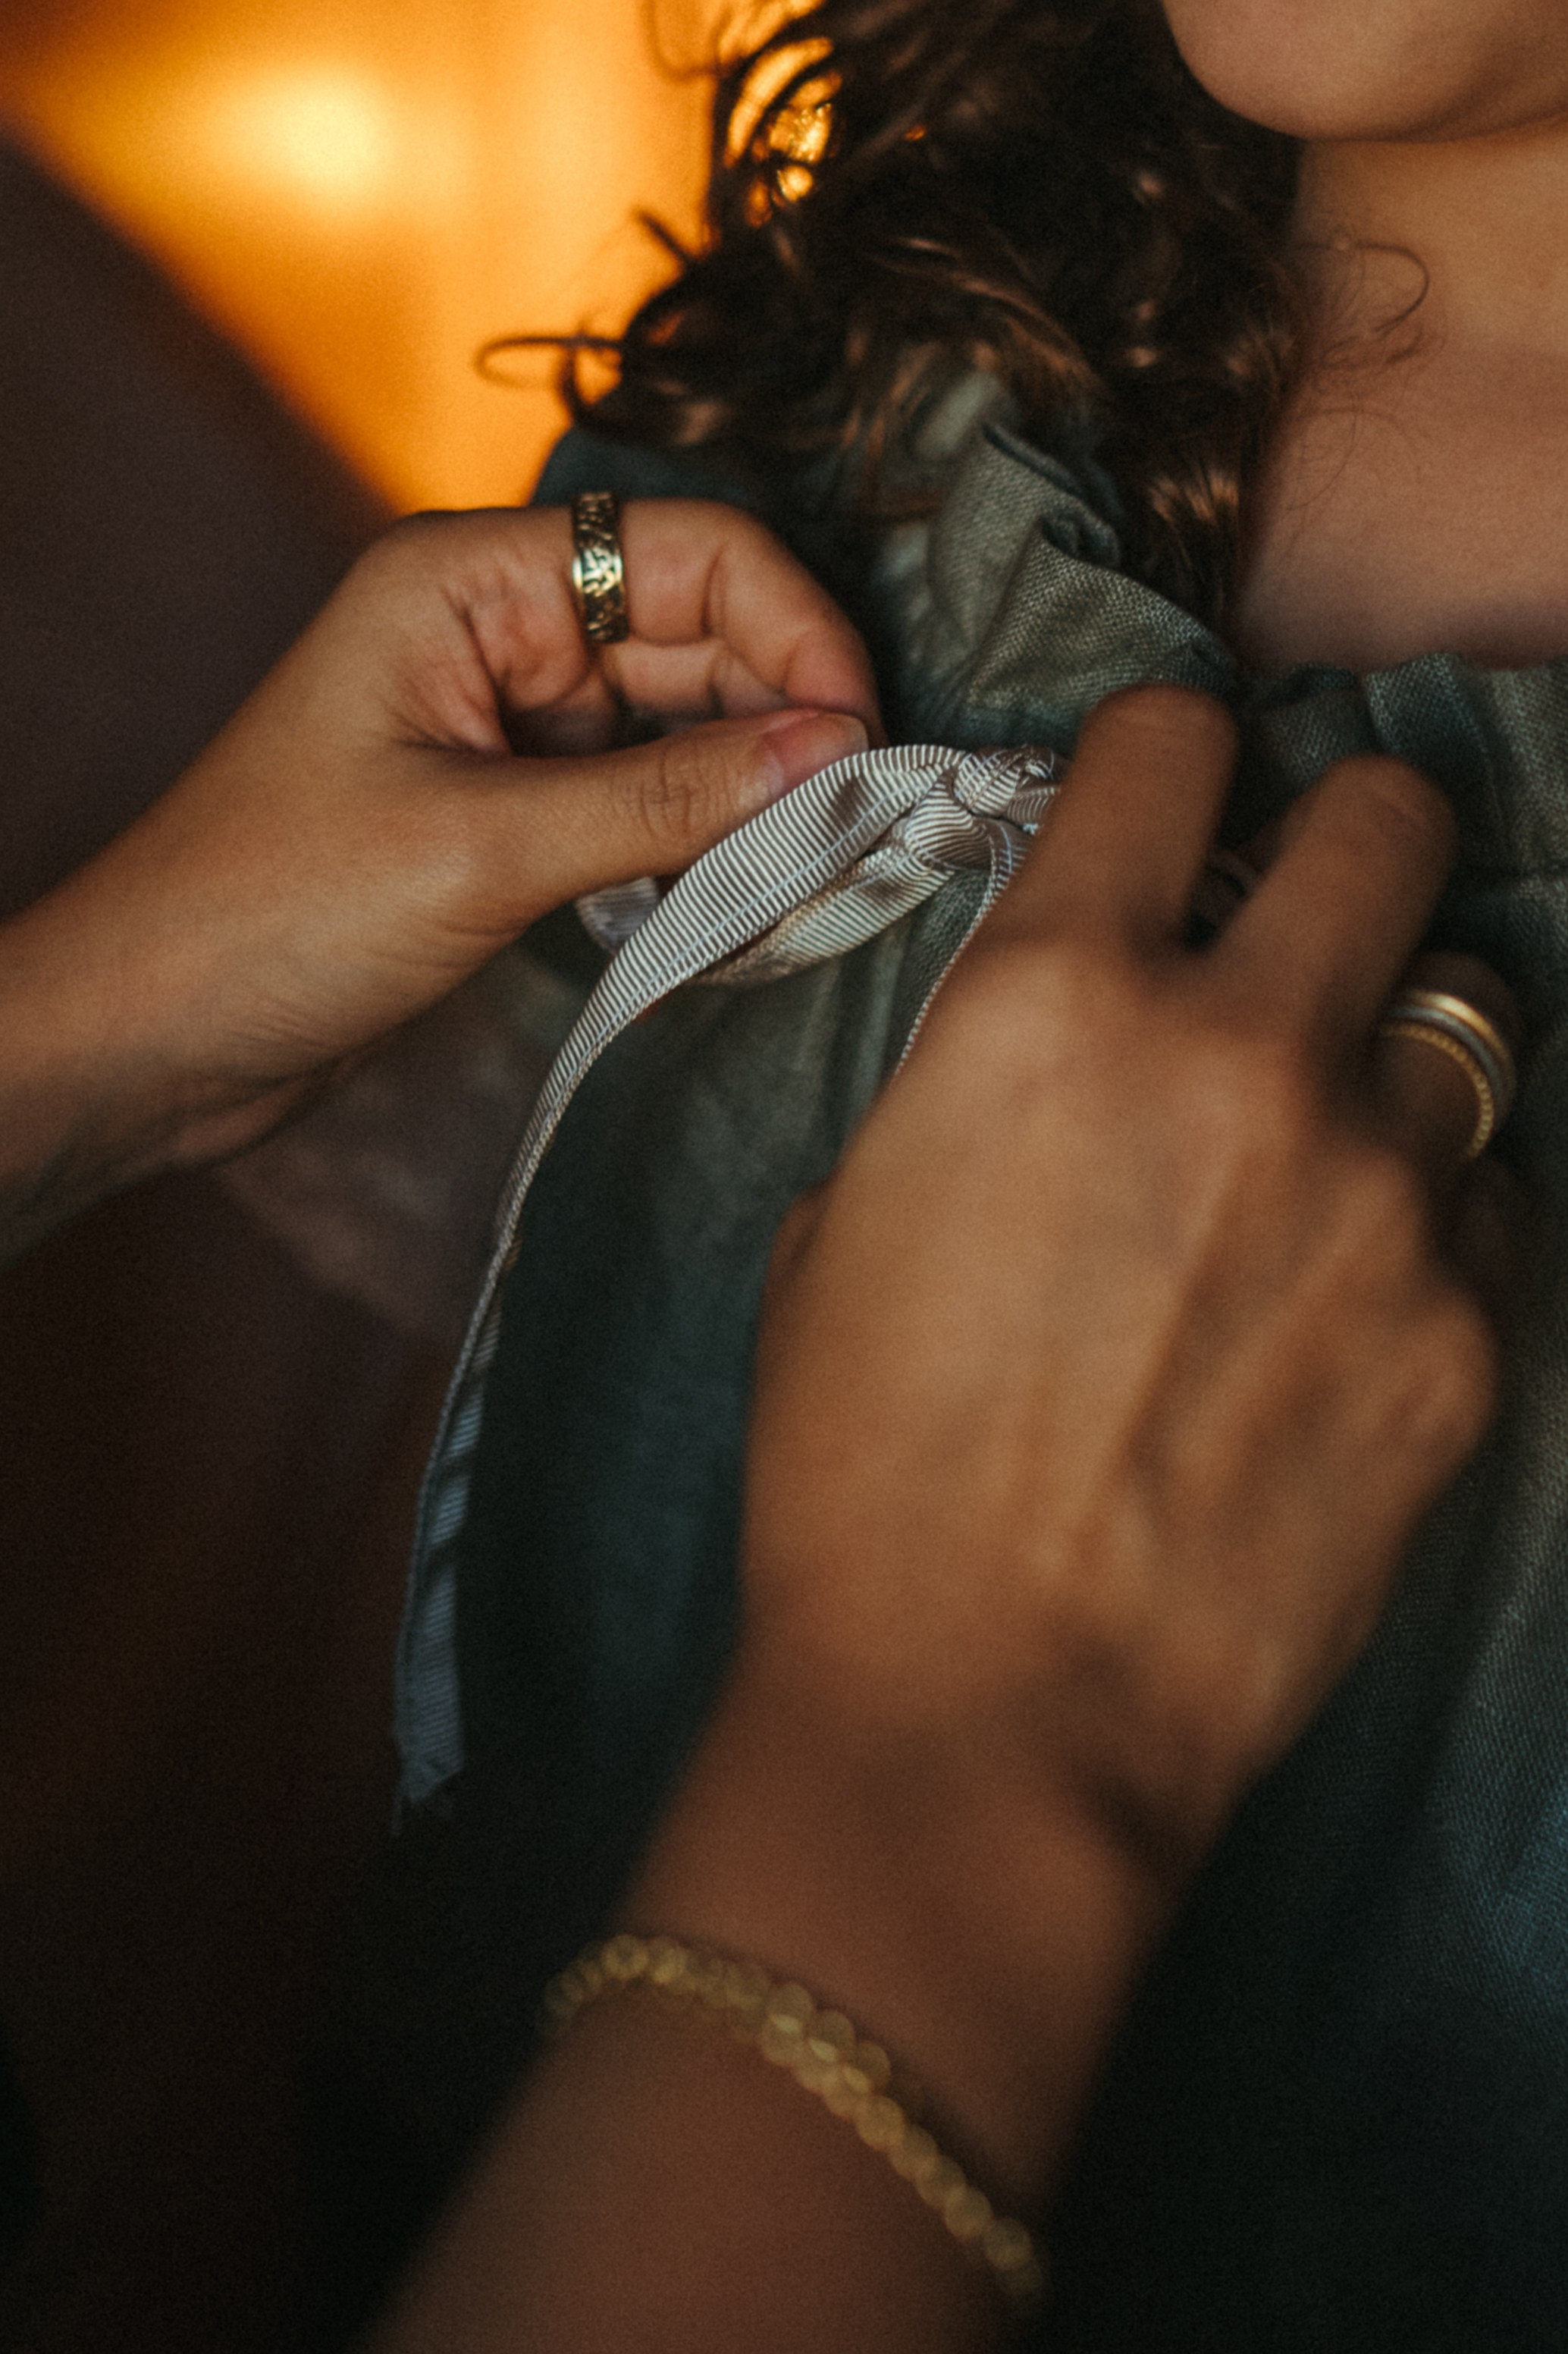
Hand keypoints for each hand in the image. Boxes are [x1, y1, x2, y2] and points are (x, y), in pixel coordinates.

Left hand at [0, 501, 875, 1253]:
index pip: (691, 552)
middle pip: (701, 636)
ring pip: (685, 726)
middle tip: (864, 817)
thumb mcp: (481, 850)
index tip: (860, 734)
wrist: (152, 1036)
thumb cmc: (267, 913)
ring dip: (756, 786)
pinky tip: (746, 890)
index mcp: (470, 581)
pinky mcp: (514, 813)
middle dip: (790, 714)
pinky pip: (647, 801)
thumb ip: (665, 800)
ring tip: (817, 863)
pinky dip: (703, 840)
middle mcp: (499, 631)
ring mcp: (510, 724)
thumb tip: (835, 753)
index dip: (795, 628)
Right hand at [367, 690, 1509, 2352]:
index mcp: (1053, 1001)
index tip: (1178, 792)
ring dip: (1394, 1050)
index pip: (1175, 740)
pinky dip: (1428, 1215)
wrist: (982, 1712)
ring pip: (1468, 1019)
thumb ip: (991, 1063)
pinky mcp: (1467, 1332)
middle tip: (1307, 911)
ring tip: (1319, 1149)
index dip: (1175, 747)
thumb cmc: (860, 1466)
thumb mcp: (857, 1208)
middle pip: (1390, 823)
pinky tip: (1338, 1304)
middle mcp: (1241, 1056)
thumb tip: (1077, 1001)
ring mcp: (1381, 1193)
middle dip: (1348, 839)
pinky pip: (1487, 1200)